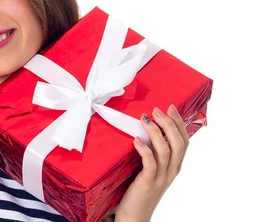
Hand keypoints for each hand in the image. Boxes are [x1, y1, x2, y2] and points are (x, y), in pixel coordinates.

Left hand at [114, 104, 188, 221]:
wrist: (134, 215)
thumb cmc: (138, 188)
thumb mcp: (150, 167)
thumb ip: (152, 151)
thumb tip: (146, 127)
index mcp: (174, 166)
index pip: (184, 141)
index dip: (179, 123)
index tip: (171, 107)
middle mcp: (171, 171)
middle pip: (178, 144)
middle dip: (169, 124)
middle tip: (157, 110)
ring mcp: (160, 178)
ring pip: (166, 151)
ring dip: (156, 133)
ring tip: (145, 119)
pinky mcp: (147, 183)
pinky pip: (150, 164)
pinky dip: (145, 150)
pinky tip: (137, 140)